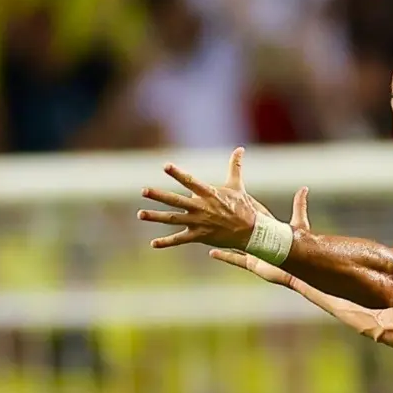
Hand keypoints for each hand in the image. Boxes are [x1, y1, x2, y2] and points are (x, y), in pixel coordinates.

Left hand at [138, 147, 263, 249]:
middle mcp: (201, 208)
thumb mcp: (238, 185)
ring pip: (173, 219)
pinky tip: (153, 244)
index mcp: (209, 194)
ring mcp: (199, 223)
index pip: (190, 181)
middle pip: (176, 201)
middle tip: (143, 190)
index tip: (165, 166)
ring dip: (156, 217)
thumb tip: (240, 149)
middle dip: (158, 195)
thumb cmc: (244, 207)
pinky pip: (180, 239)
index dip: (178, 173)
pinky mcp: (199, 236)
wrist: (251, 232)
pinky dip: (167, 242)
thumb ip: (235, 166)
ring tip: (140, 214)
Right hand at [210, 186, 311, 286]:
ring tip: (209, 230)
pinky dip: (223, 255)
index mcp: (268, 230)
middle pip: (242, 229)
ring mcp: (254, 252)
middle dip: (230, 222)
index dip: (246, 209)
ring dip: (223, 238)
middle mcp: (259, 241)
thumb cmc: (299, 246)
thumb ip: (300, 206)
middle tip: (215, 212)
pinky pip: (233, 259)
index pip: (255, 217)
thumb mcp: (299, 223)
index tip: (235, 199)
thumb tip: (304, 188)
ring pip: (235, 243)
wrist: (297, 271)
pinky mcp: (251, 263)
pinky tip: (212, 252)